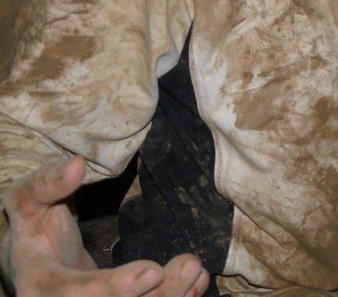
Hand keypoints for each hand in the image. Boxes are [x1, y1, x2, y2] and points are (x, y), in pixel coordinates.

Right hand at [1, 156, 209, 295]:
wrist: (34, 255)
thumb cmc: (32, 223)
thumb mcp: (28, 198)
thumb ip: (48, 182)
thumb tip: (77, 165)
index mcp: (38, 283)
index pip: (73, 293)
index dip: (113, 287)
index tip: (153, 269)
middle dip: (158, 294)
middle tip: (190, 265)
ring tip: (196, 270)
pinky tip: (197, 283)